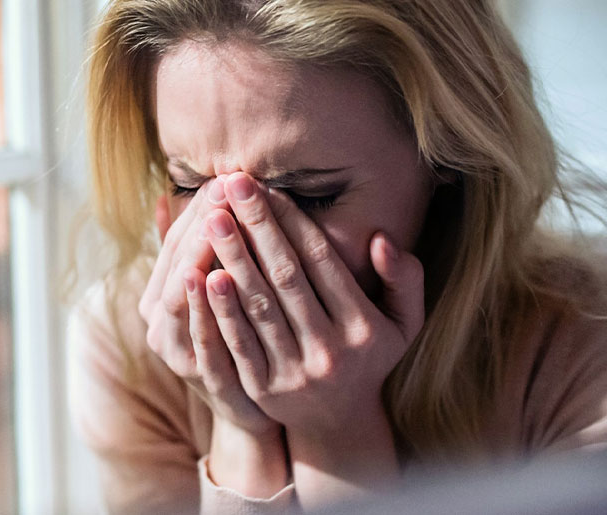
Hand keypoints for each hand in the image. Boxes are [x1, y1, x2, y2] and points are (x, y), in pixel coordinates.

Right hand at [138, 182, 275, 433]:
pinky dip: (205, 306)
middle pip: (177, 263)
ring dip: (199, 253)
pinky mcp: (202, 379)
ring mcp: (177, 352)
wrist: (256, 411)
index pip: (174, 241)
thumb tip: (164, 197)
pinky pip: (200, 336)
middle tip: (226, 185)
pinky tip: (216, 275)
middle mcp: (159, 323)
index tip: (223, 177)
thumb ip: (191, 250)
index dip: (197, 209)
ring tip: (217, 217)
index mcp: (158, 297)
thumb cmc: (237, 338)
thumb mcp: (214, 292)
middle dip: (202, 222)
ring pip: (182, 295)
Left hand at [199, 171, 424, 436]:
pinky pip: (237, 343)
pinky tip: (201, 275)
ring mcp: (295, 372)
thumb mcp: (404, 321)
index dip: (292, 222)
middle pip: (286, 278)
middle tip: (232, 184)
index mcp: (364, 328)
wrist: (338, 422)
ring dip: (233, 259)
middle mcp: (330, 350)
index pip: (321, 262)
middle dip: (257, 227)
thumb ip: (405, 278)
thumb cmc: (369, 355)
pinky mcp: (263, 390)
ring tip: (212, 218)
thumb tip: (381, 239)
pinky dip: (220, 309)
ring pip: (259, 307)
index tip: (267, 186)